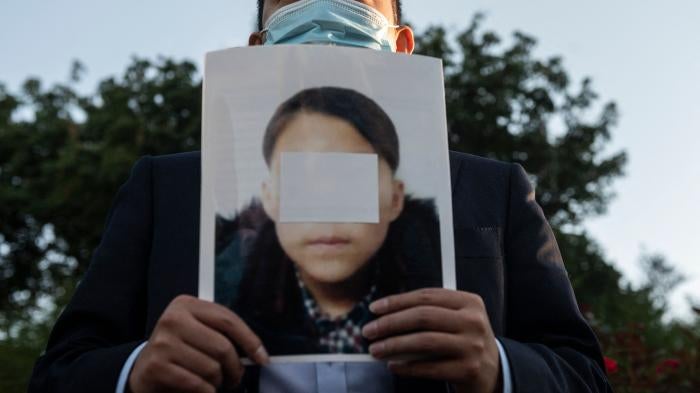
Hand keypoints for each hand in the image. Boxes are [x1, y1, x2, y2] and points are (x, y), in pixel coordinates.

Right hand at [129, 295, 268, 392]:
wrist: (144, 371)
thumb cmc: (181, 350)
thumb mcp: (198, 331)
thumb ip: (221, 333)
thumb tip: (258, 352)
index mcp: (186, 304)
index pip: (228, 320)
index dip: (250, 341)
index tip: (262, 358)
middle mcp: (172, 319)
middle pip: (222, 347)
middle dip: (235, 368)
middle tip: (235, 378)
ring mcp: (162, 343)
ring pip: (212, 368)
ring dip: (219, 382)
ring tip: (214, 383)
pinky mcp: (156, 366)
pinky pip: (197, 384)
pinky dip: (207, 392)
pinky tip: (204, 390)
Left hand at [362, 288, 500, 392]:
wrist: (494, 372)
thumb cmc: (465, 341)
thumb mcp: (457, 319)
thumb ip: (430, 311)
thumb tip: (386, 313)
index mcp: (469, 302)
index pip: (426, 296)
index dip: (397, 301)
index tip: (375, 308)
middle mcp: (473, 321)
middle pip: (423, 316)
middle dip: (390, 323)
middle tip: (369, 330)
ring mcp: (472, 346)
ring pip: (424, 341)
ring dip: (393, 345)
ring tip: (375, 349)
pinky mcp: (468, 370)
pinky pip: (430, 367)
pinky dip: (407, 366)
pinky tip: (393, 365)